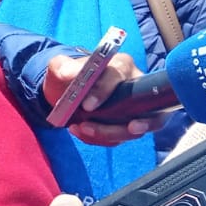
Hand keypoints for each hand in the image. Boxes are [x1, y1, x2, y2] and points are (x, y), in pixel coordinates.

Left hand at [43, 52, 164, 145]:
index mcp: (121, 65)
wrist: (68, 91)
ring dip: (108, 134)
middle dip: (132, 123)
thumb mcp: (61, 67)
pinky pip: (119, 138)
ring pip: (135, 129)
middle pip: (144, 107)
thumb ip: (63, 66)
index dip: (105, 91)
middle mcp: (135, 87)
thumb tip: (68, 73)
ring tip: (82, 130)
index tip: (87, 105)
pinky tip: (81, 132)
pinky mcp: (127, 126)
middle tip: (109, 128)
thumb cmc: (70, 75)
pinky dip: (100, 139)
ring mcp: (135, 109)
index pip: (119, 75)